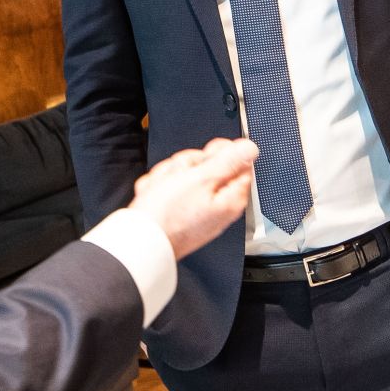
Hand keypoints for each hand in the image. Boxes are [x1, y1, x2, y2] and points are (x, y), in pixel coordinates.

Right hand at [130, 137, 257, 258]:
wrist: (138, 241)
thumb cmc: (168, 215)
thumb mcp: (201, 179)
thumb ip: (229, 161)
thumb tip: (250, 149)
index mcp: (231, 197)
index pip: (238, 162)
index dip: (218, 153)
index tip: (203, 158)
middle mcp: (217, 205)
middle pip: (209, 165)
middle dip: (188, 164)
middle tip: (179, 176)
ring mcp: (198, 209)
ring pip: (186, 173)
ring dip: (170, 175)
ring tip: (162, 190)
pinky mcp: (180, 212)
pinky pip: (172, 188)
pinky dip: (161, 188)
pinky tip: (156, 197)